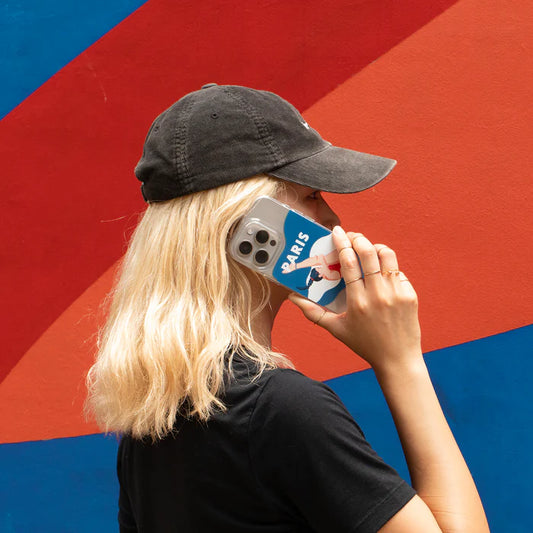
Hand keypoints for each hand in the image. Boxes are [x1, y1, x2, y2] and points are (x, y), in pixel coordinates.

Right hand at [288, 226, 422, 371]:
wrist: (397, 359)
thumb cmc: (364, 344)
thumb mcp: (336, 329)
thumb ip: (313, 313)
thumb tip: (293, 298)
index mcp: (358, 302)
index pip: (349, 263)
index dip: (342, 243)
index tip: (337, 232)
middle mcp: (378, 295)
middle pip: (368, 253)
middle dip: (358, 238)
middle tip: (351, 236)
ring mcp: (397, 294)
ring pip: (387, 256)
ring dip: (375, 247)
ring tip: (367, 249)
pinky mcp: (410, 295)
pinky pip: (398, 271)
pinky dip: (387, 267)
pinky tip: (380, 272)